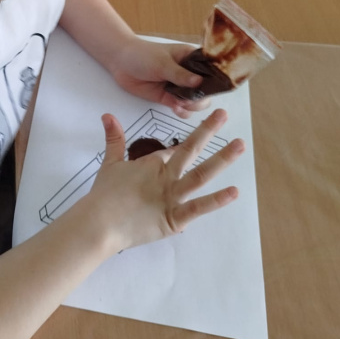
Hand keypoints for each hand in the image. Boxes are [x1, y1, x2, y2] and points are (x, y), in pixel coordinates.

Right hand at [83, 109, 243, 251]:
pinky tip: (234, 192)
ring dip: (221, 159)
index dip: (190, 141)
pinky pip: (198, 208)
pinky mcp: (175, 218)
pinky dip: (216, 201)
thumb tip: (108, 114)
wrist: (98, 223)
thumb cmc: (104, 195)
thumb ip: (114, 139)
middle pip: (190, 150)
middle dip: (208, 131)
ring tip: (241, 146)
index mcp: (152, 164)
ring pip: (201, 175)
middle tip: (224, 115)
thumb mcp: (110, 164)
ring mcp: (173, 197)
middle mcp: (166, 176)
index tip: (208, 128)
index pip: (175, 151)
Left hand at [109, 39, 211, 116]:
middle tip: (189, 99)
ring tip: (179, 104)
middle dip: (201, 98)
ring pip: (196, 102)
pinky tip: (175, 109)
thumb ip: (180, 75)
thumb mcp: (162, 63)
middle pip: (206, 91)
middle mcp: (190, 74)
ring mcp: (180, 87)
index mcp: (193, 59)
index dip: (215, 82)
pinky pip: (182, 108)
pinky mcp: (169, 98)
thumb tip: (199, 83)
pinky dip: (182, 111)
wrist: (121, 63)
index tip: (209, 89)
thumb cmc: (143, 55)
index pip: (212, 72)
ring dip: (192, 106)